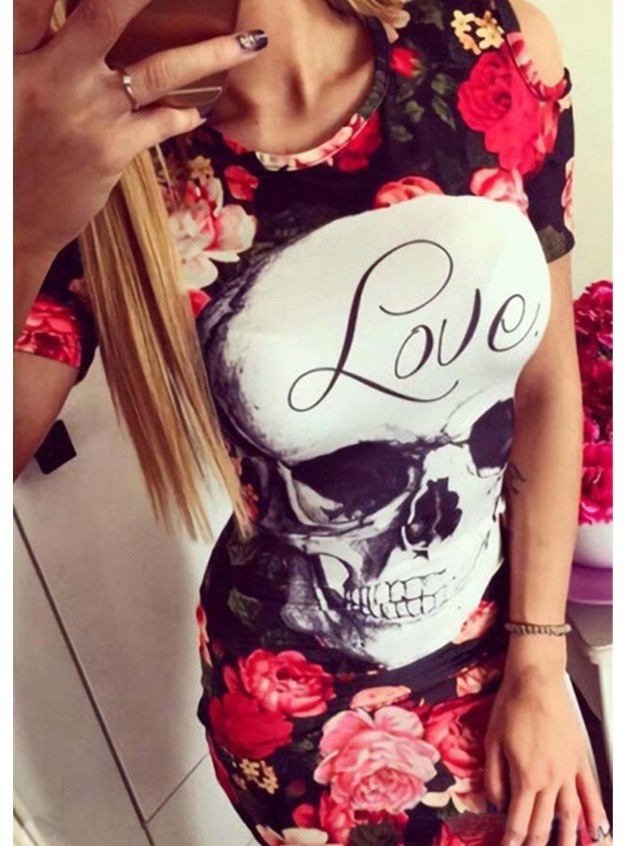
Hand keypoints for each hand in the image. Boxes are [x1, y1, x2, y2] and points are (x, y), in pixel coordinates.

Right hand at [14, 0, 264, 258]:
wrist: (9, 222)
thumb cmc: (6, 151)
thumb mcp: (4, 89)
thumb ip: (26, 48)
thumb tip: (47, 21)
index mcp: (13, 53)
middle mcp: (53, 74)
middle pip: (107, 10)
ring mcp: (88, 112)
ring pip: (161, 69)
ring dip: (213, 53)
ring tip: (253, 42)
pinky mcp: (111, 150)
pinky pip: (163, 123)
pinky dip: (187, 114)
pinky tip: (204, 110)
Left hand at [484, 653, 610, 845]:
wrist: (536, 680)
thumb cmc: (512, 705)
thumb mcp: (492, 742)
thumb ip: (494, 778)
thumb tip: (496, 803)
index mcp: (526, 776)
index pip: (519, 820)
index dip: (512, 840)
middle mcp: (550, 779)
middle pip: (544, 823)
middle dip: (535, 843)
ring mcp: (568, 771)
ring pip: (570, 815)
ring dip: (568, 839)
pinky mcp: (579, 759)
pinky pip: (590, 792)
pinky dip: (595, 812)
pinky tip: (597, 828)